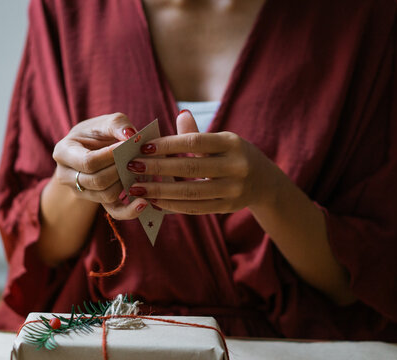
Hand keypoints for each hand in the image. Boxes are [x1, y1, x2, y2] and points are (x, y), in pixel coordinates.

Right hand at [52, 113, 148, 218]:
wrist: (93, 148)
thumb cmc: (98, 133)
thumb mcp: (104, 122)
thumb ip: (117, 124)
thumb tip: (130, 136)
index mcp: (63, 152)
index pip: (87, 161)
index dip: (110, 156)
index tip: (128, 145)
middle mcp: (66, 175)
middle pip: (97, 181)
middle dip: (120, 170)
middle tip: (137, 158)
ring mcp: (80, 191)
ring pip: (106, 195)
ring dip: (126, 183)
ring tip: (139, 169)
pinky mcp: (96, 201)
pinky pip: (113, 212)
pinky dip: (130, 210)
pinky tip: (144, 202)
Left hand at [126, 111, 276, 214]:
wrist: (265, 183)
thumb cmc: (234, 155)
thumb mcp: (223, 140)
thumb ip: (198, 132)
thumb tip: (180, 114)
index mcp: (232, 143)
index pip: (194, 142)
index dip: (168, 145)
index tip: (142, 147)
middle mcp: (236, 166)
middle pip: (190, 168)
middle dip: (157, 168)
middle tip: (131, 167)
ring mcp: (234, 189)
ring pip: (191, 192)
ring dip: (160, 191)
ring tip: (137, 188)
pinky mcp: (228, 207)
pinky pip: (196, 208)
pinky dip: (173, 206)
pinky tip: (154, 202)